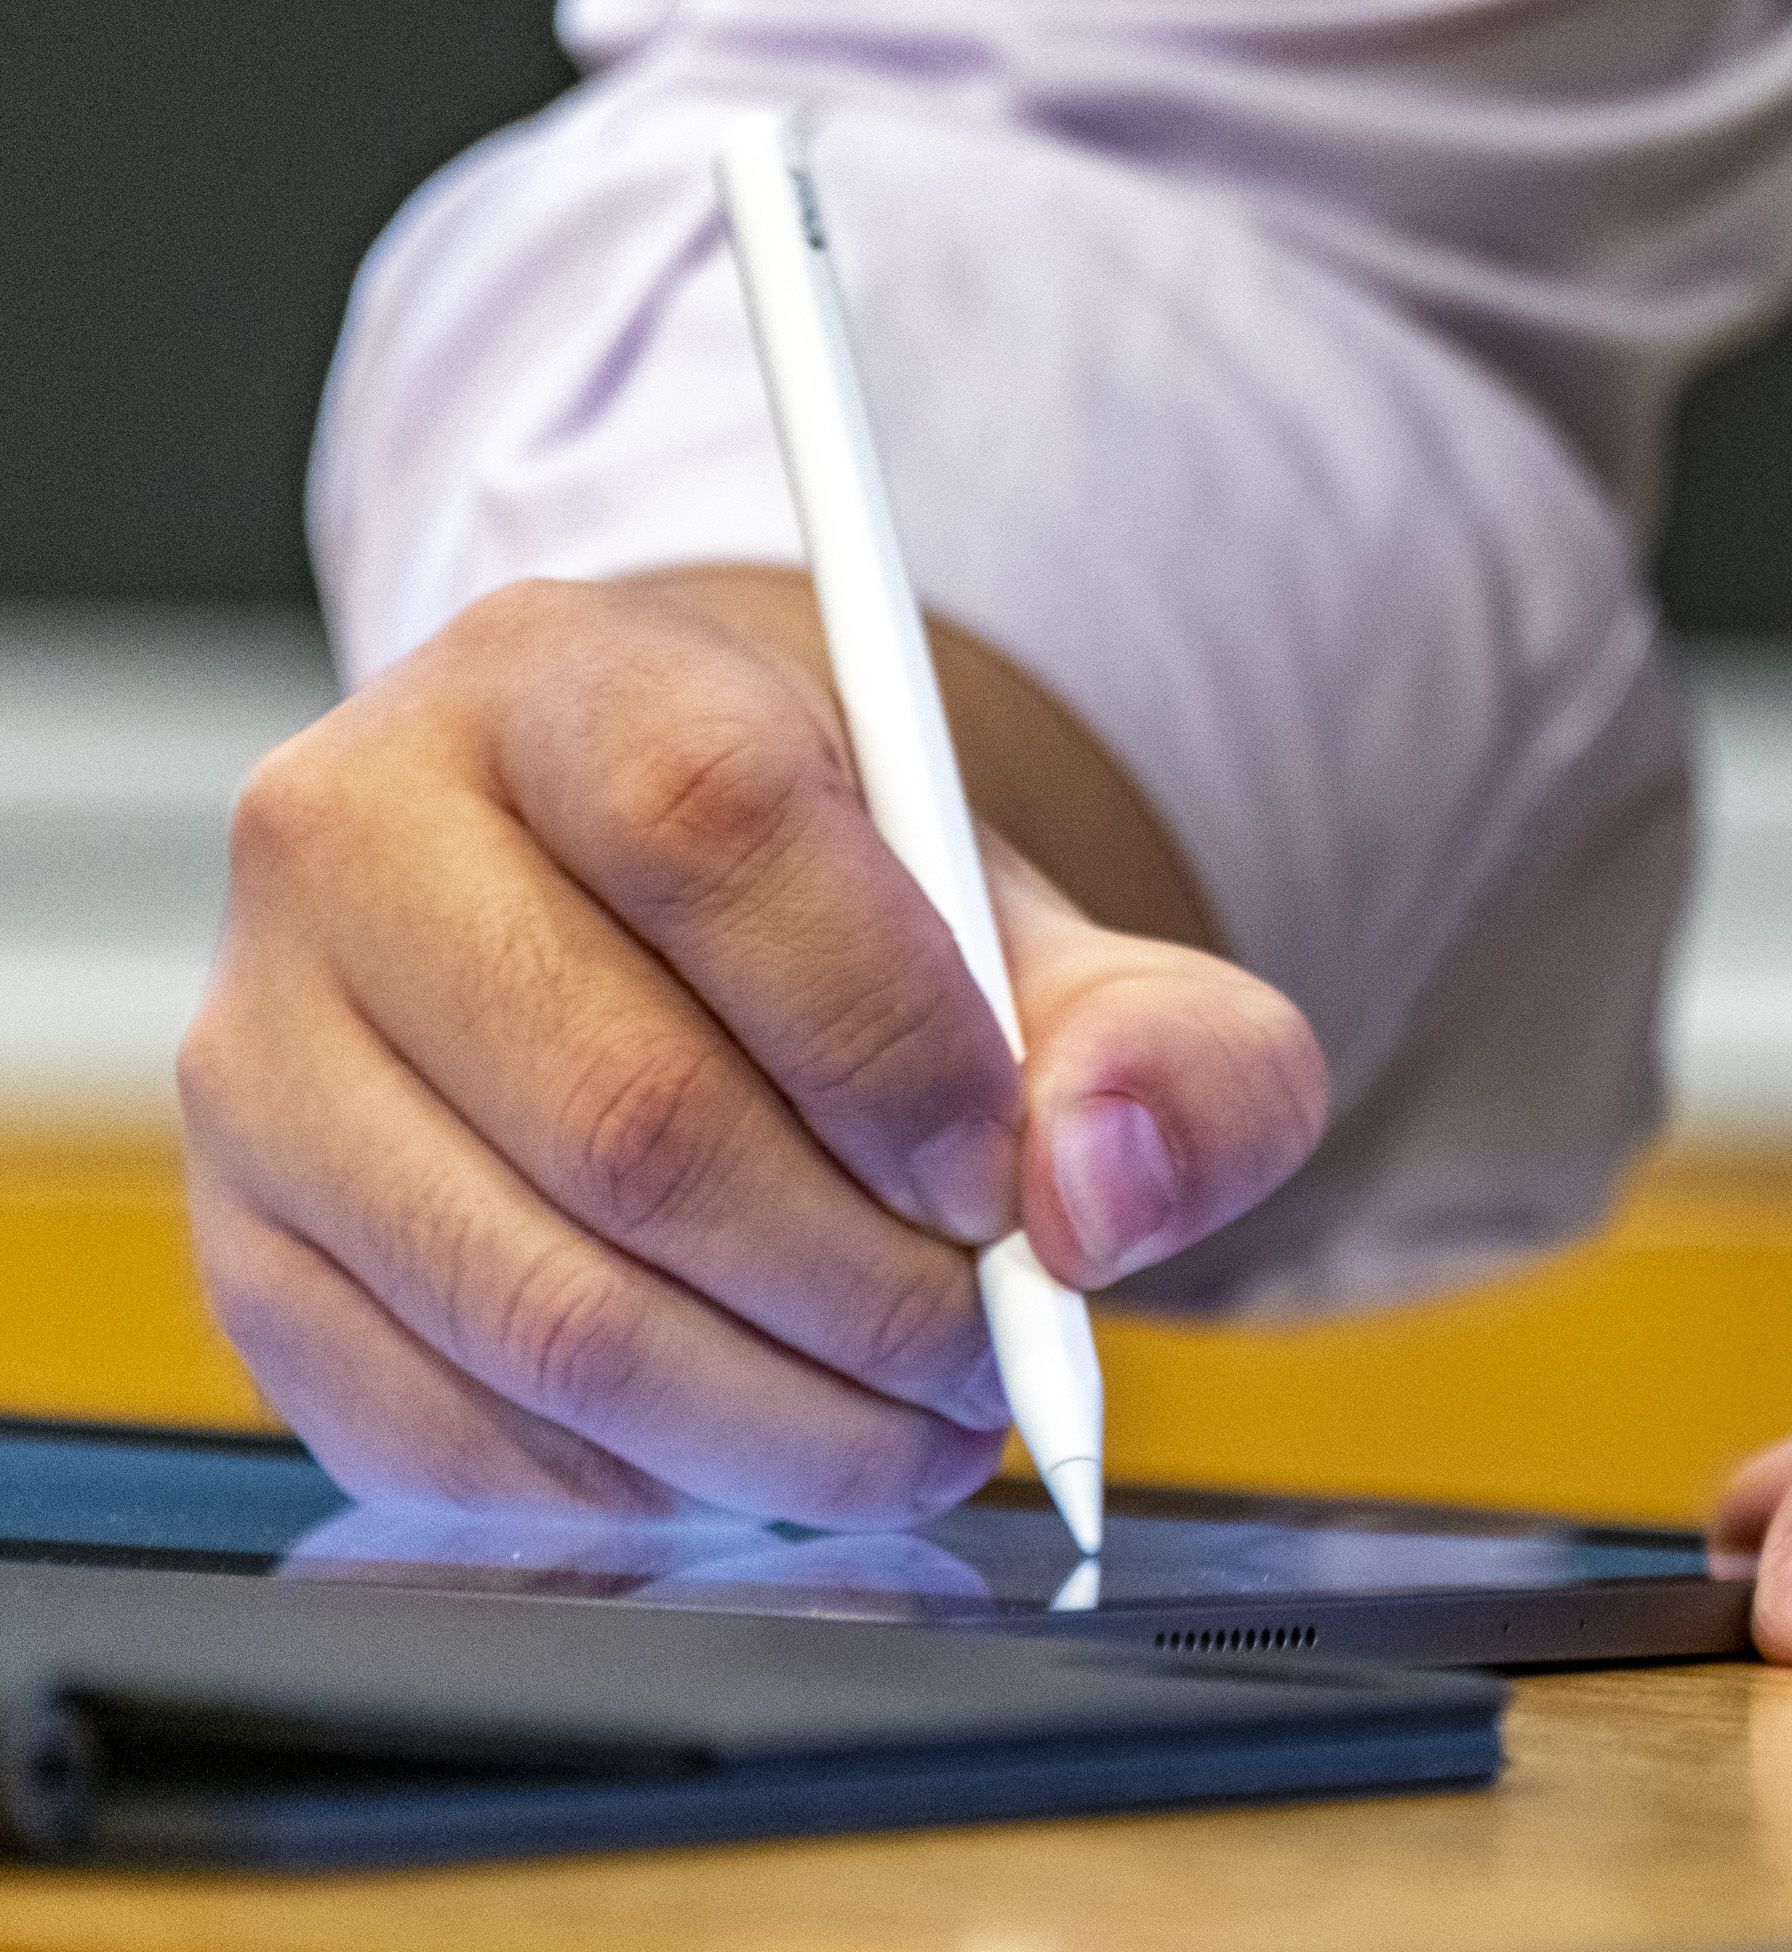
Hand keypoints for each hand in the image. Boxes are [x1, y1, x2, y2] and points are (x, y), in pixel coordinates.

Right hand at [180, 572, 1326, 1523]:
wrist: (667, 948)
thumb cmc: (860, 935)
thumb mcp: (1057, 940)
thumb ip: (1173, 1046)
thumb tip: (1105, 1187)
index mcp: (564, 680)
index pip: (710, 824)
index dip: (888, 1034)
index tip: (1005, 1174)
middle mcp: (356, 832)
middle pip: (631, 1111)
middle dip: (866, 1288)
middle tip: (992, 1354)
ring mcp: (264, 1051)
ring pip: (536, 1301)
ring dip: (775, 1417)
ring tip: (916, 1423)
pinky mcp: (245, 1246)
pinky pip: (442, 1427)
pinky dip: (641, 1485)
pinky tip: (759, 1447)